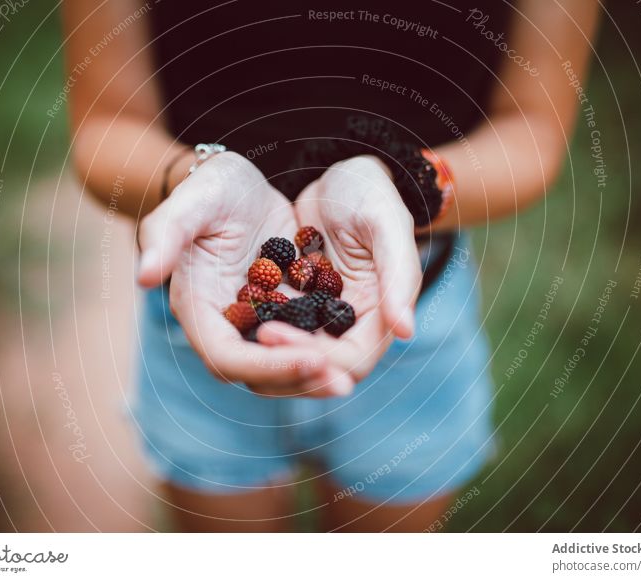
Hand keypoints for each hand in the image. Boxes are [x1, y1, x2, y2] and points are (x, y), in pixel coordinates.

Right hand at [137, 151, 352, 396]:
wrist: (238, 181)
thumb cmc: (209, 188)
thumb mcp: (189, 203)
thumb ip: (165, 235)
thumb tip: (143, 276)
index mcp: (199, 309)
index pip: (227, 357)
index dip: (267, 366)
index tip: (311, 360)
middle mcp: (227, 325)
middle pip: (260, 374)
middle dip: (299, 381)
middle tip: (341, 383)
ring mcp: (258, 322)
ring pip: (285, 364)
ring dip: (317, 375)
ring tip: (350, 376)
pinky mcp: (284, 311)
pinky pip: (306, 340)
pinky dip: (328, 347)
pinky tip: (359, 347)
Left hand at [259, 155, 421, 385]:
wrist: (337, 174)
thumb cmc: (369, 193)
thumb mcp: (387, 223)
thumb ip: (399, 275)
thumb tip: (406, 331)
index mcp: (378, 315)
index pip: (352, 361)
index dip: (321, 361)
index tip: (280, 334)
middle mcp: (346, 325)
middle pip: (318, 370)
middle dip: (288, 363)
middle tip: (259, 336)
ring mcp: (315, 317)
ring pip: (290, 357)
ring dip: (268, 355)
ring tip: (245, 331)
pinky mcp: (289, 305)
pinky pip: (271, 328)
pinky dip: (254, 329)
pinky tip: (234, 313)